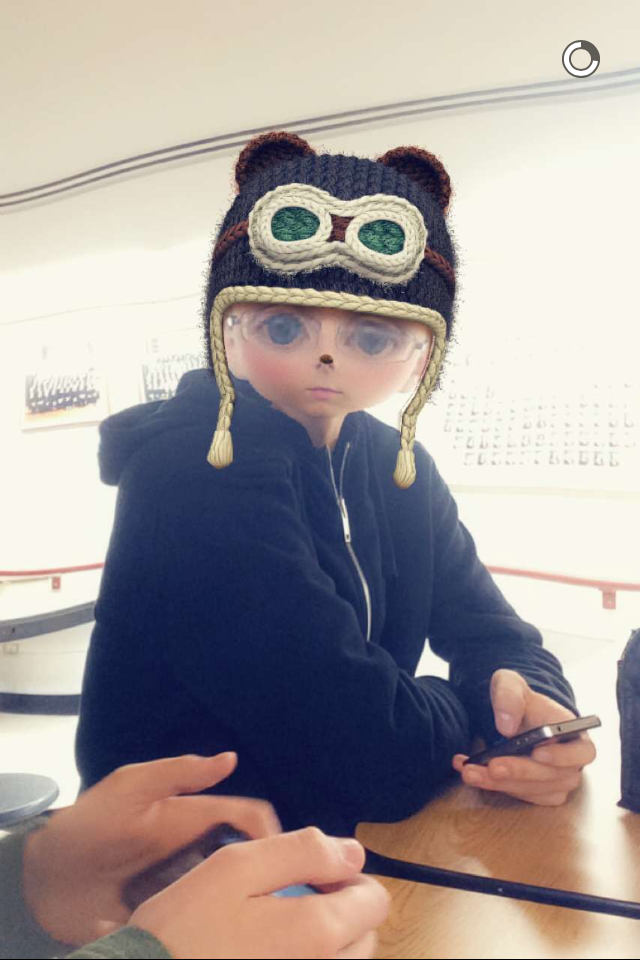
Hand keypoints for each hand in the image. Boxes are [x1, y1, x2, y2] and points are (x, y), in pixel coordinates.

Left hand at [22, 752, 280, 945]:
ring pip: (230, 900)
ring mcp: (182, 892)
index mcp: (194, 821)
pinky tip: (215, 940)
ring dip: (241, 910)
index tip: (284, 861)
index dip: (272, 836)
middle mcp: (196, 857)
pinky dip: (210, 935)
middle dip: (266, 879)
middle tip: (278, 902)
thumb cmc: (89, 825)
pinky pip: (198, 931)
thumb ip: (177, 773)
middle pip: (247, 864)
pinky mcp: (167, 925)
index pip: (250, 823)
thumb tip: (230, 758)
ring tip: (251, 927)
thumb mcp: (130, 789)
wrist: (42, 880)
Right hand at [129, 826, 390, 959]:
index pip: (375, 899)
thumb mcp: (237, 866)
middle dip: (338, 910)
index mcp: (319, 932)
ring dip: (324, 940)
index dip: (346, 877)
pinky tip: (265, 952)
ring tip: (274, 929)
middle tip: (288, 900)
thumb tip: (352, 852)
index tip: (312, 875)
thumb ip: (303, 851)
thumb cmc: (185, 927)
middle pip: (365, 935)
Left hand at [452, 669, 596, 805]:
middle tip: (492, 767)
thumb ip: (509, 696)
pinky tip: (475, 774)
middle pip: (552, 776)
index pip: (583, 752)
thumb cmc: (519, 700)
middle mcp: (570, 762)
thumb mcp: (510, 684)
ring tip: (471, 771)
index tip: (537, 753)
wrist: (512, 716)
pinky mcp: (540, 792)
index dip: (563, 756)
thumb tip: (506, 726)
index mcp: (574, 734)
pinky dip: (496, 788)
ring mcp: (556, 780)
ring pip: (533, 790)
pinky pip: (521, 797)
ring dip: (501, 784)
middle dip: (519, 772)